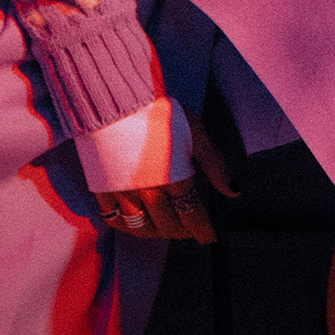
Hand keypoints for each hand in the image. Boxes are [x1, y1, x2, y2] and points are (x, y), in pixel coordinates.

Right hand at [95, 112, 237, 242]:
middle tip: (190, 230)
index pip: (192, 216)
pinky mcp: (102, 189)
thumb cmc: (159, 112)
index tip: (209, 236)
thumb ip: (214, 164)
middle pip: (168, 226)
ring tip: (166, 229)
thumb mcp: (194, 131)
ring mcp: (122, 193)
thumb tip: (232, 192)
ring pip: (141, 228)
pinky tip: (135, 222)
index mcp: (173, 178)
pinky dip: (127, 226)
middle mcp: (148, 192)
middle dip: (182, 232)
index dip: (203, 230)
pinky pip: (115, 219)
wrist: (116, 98)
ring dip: (157, 233)